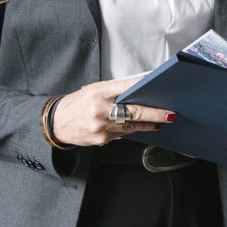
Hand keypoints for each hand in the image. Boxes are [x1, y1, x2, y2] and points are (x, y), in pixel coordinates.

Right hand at [51, 77, 175, 146]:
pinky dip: (130, 130)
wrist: (56, 122)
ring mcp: (101, 127)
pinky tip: (138, 127)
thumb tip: (140, 90)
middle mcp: (100, 110)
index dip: (145, 88)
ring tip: (160, 122)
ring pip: (132, 126)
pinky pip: (122, 134)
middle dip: (155, 114)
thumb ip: (115, 90)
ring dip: (148, 125)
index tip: (160, 89)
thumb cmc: (77, 103)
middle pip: (134, 112)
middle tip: (170, 114)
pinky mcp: (102, 139)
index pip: (127, 87)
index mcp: (99, 93)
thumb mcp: (94, 89)